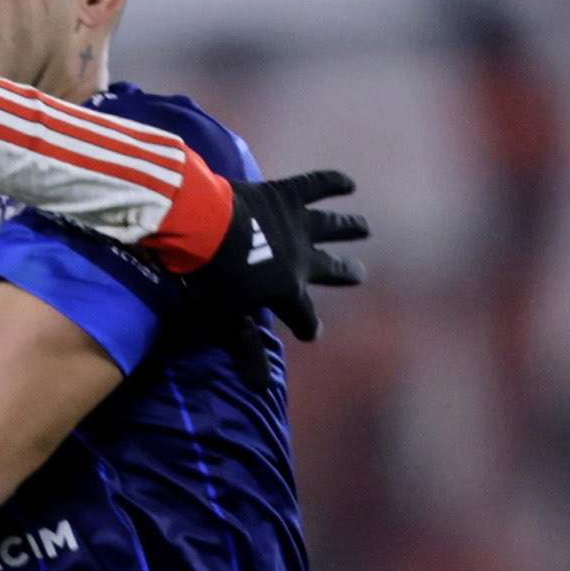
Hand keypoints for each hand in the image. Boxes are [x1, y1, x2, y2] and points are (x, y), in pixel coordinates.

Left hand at [183, 170, 367, 340]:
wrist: (205, 227)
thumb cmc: (214, 276)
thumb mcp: (228, 317)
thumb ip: (247, 348)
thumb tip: (261, 387)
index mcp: (286, 289)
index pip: (302, 314)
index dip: (306, 325)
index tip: (311, 333)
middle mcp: (301, 257)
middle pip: (327, 268)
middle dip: (342, 273)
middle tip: (359, 275)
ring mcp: (297, 224)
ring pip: (331, 226)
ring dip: (348, 226)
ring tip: (365, 226)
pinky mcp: (286, 195)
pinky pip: (317, 186)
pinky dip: (333, 183)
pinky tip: (349, 183)